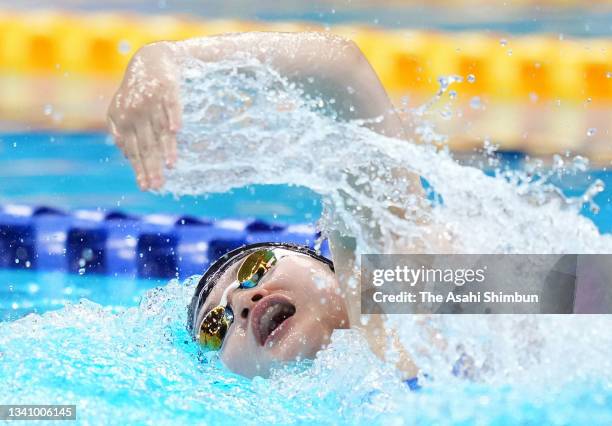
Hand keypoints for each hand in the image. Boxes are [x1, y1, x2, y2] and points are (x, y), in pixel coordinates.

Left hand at [107, 42, 181, 189]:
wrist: (151, 58)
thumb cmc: (136, 89)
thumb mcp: (121, 108)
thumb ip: (121, 130)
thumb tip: (125, 154)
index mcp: (123, 119)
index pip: (132, 149)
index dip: (139, 168)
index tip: (146, 186)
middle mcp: (135, 111)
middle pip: (146, 144)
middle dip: (152, 166)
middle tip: (158, 185)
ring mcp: (151, 99)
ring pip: (159, 128)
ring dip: (166, 147)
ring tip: (171, 165)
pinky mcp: (167, 88)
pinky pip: (171, 105)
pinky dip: (173, 117)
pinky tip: (176, 131)